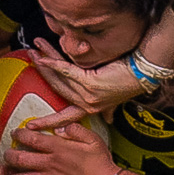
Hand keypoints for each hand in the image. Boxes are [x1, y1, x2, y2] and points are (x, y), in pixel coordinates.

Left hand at [4, 123, 116, 174]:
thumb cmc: (100, 163)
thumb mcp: (92, 139)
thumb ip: (75, 130)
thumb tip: (59, 127)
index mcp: (58, 148)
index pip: (30, 138)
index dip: (18, 134)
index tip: (15, 133)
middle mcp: (49, 164)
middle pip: (17, 158)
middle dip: (8, 156)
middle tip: (9, 155)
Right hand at [28, 39, 145, 116]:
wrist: (143, 72)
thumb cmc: (129, 81)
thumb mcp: (116, 99)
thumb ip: (109, 109)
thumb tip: (108, 118)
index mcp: (91, 109)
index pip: (65, 117)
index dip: (48, 122)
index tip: (31, 126)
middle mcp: (87, 104)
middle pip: (57, 88)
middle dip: (41, 72)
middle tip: (30, 57)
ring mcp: (88, 94)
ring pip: (59, 77)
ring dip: (45, 59)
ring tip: (34, 48)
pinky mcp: (90, 82)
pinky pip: (66, 71)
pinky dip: (53, 62)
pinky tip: (43, 56)